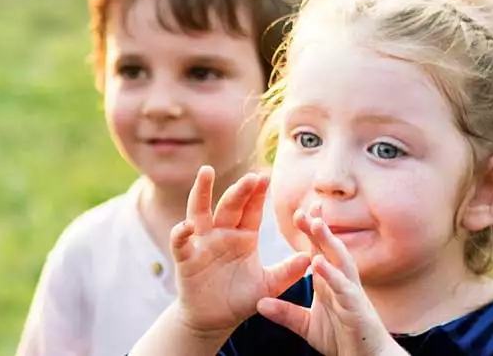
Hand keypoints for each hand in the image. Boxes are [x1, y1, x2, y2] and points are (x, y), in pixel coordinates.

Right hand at [168, 166, 312, 336]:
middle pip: (230, 205)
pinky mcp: (186, 258)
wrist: (215, 319)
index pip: (251, 209)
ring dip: (202, 191)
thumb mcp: (269, 285)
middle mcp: (222, 233)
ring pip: (200, 211)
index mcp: (244, 236)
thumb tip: (311, 257)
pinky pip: (181, 241)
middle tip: (251, 177)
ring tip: (206, 172)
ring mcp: (202, 243)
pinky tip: (187, 225)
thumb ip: (288, 272)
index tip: (266, 177)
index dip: (257, 194)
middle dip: (240, 191)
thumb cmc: (241, 299)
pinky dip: (181, 232)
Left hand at [255, 215, 403, 355]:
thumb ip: (285, 313)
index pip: (319, 251)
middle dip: (319, 228)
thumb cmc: (342, 337)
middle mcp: (342, 283)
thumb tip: (259, 303)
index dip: (310, 233)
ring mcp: (351, 294)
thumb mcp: (306, 325)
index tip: (299, 211)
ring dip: (329, 242)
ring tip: (316, 224)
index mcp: (330, 283)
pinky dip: (332, 276)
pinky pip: (343, 289)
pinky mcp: (356, 310)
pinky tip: (320, 263)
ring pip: (341, 262)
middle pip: (330, 249)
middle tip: (307, 206)